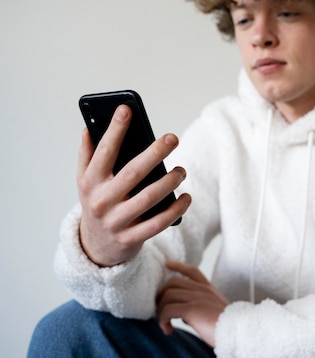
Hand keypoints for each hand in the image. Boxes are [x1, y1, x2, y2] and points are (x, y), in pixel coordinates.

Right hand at [77, 105, 191, 266]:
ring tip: (181, 171)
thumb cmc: (97, 203)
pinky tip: (185, 197)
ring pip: (149, 198)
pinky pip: (158, 223)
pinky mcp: (131, 238)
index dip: (115, 130)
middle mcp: (102, 201)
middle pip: (132, 173)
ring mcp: (117, 221)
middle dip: (154, 153)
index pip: (104, 151)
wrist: (95, 248)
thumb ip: (87, 155)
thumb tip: (88, 126)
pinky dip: (175, 209)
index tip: (127, 109)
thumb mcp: (85, 181)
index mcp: (90, 182)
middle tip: (172, 138)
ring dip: (170, 181)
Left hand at [157, 260, 229, 346]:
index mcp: (209, 289)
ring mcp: (198, 297)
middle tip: (162, 313)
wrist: (238, 331)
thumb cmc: (226, 327)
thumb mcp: (213, 312)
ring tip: (165, 324)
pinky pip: (168, 309)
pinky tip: (168, 330)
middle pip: (173, 282)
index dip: (178, 266)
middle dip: (162, 296)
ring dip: (161, 311)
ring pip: (168, 295)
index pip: (192, 271)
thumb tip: (183, 316)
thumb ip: (198, 308)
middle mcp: (203, 290)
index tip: (166, 264)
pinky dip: (163, 320)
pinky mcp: (193, 308)